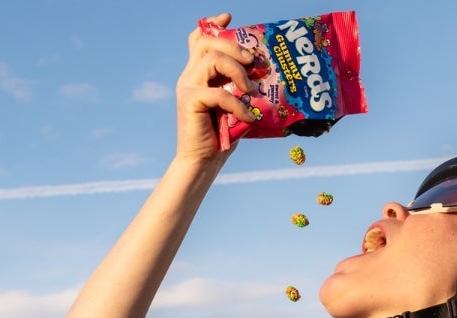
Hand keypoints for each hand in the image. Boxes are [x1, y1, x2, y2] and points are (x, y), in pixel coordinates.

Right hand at [173, 13, 263, 170]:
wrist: (203, 161)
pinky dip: (237, 103)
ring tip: (250, 89)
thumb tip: (268, 72)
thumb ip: (242, 86)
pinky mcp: (189, 103)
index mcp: (199, 73)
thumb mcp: (236, 104)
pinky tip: (248, 116)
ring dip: (237, 71)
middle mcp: (190, 76)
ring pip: (211, 60)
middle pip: (207, 42)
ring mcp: (187, 88)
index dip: (213, 25)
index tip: (229, 18)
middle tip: (253, 62)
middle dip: (234, 46)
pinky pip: (216, 93)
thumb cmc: (222, 134)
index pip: (199, 39)